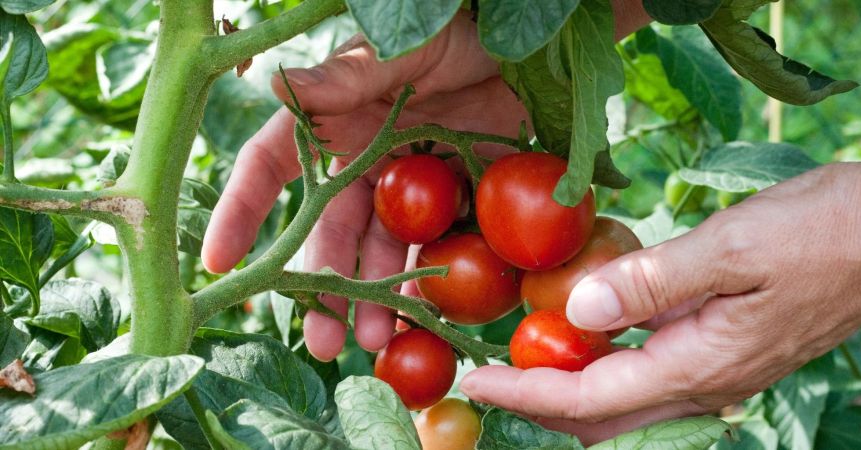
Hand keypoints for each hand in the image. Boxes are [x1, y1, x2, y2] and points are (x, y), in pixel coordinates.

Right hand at [201, 12, 526, 360]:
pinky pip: (434, 248)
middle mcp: (361, 161)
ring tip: (379, 340)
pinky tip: (425, 316)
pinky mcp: (452, 199)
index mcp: (333, 123)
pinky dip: (429, 282)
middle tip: (324, 340)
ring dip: (375, 297)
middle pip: (328, 232)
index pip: (270, 168)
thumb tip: (276, 83)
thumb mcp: (401, 49)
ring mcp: (407, 186)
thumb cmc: (454, 29)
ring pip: (380, 251)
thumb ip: (347, 76)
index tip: (218, 263)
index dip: (241, 212)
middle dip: (322, 285)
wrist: (526, 49)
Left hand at [461, 161, 860, 443]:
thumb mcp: (731, 247)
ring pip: (625, 403)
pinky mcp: (725, 352)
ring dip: (570, 389)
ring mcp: (718, 373)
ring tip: (522, 358)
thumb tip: (576, 313)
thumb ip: (651, 282)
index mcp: (700, 365)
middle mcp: (706, 383)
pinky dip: (606, 366)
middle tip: (487, 375)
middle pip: (602, 418)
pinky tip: (586, 335)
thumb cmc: (821, 233)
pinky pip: (650, 376)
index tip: (475, 378)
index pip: (591, 398)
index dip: (525, 391)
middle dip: (539, 401)